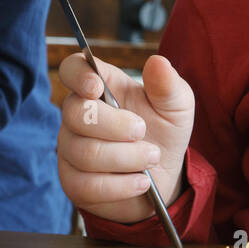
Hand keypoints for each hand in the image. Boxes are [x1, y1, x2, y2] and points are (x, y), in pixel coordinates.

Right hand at [57, 53, 194, 224]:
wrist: (165, 177)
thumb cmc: (164, 133)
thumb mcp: (176, 107)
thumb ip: (167, 85)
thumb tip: (158, 62)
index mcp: (100, 88)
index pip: (72, 69)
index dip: (78, 75)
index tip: (97, 88)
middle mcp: (77, 116)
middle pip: (75, 114)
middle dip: (116, 126)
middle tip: (143, 132)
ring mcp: (71, 149)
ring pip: (85, 152)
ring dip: (126, 158)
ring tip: (151, 158)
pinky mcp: (73, 182)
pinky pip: (86, 184)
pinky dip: (121, 185)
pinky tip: (141, 182)